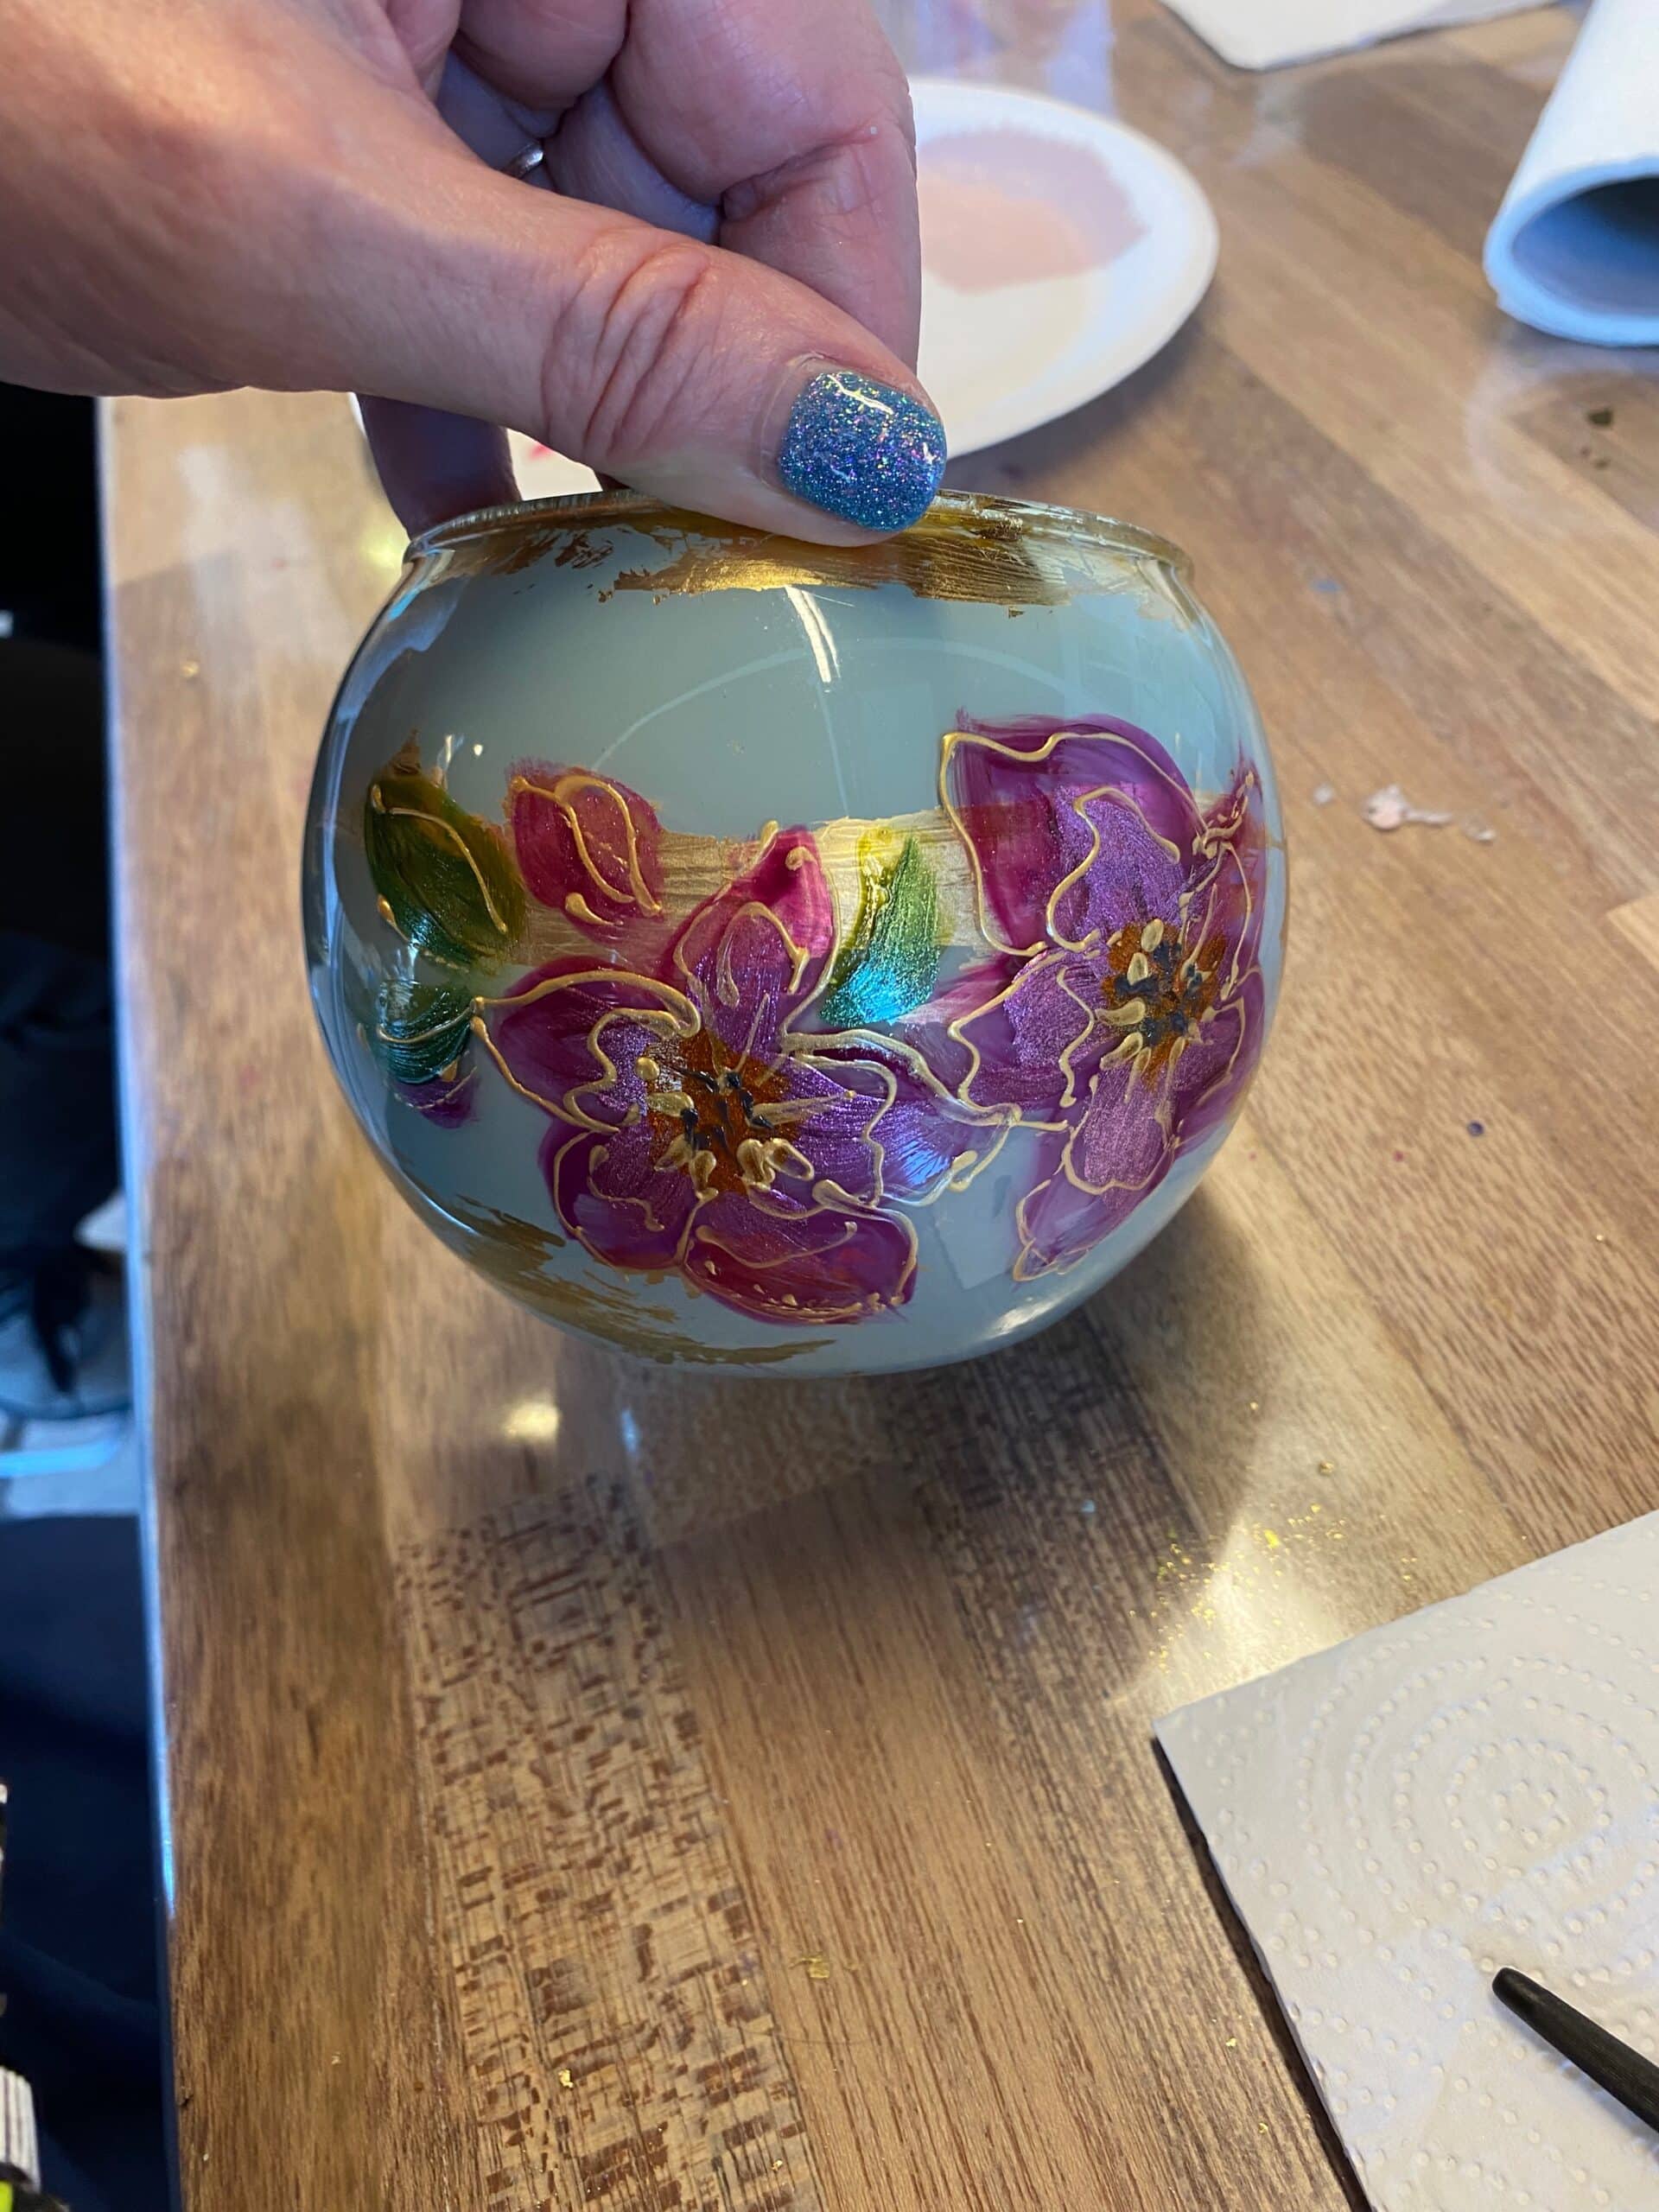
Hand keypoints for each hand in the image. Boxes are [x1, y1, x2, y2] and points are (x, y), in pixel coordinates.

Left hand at [0, 0, 943, 538]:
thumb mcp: (314, 217)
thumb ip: (612, 333)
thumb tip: (871, 454)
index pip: (822, 93)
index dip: (850, 313)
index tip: (846, 515)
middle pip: (722, 171)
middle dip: (706, 380)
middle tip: (697, 571)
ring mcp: (427, 16)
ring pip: (599, 226)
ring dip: (586, 405)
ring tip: (585, 566)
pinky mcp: (339, 98)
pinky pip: (473, 241)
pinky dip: (469, 377)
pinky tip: (458, 505)